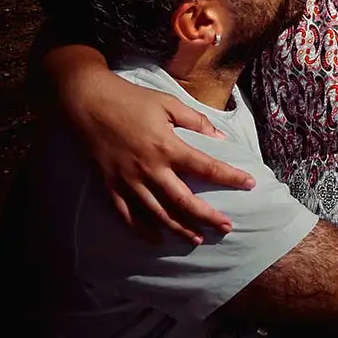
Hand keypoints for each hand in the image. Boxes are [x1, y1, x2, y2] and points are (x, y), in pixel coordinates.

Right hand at [66, 72, 254, 241]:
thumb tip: (219, 137)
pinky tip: (156, 238)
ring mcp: (128, 180)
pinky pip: (127, 214)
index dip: (230, 177)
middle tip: (226, 227)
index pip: (206, 167)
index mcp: (167, 146)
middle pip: (184, 201)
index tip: (249, 184)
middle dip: (207, 216)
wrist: (87, 101)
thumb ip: (195, 121)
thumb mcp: (167, 102)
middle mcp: (150, 168)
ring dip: (179, 228)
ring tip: (197, 239)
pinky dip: (142, 229)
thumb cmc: (130, 99)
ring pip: (157, 213)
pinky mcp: (110, 185)